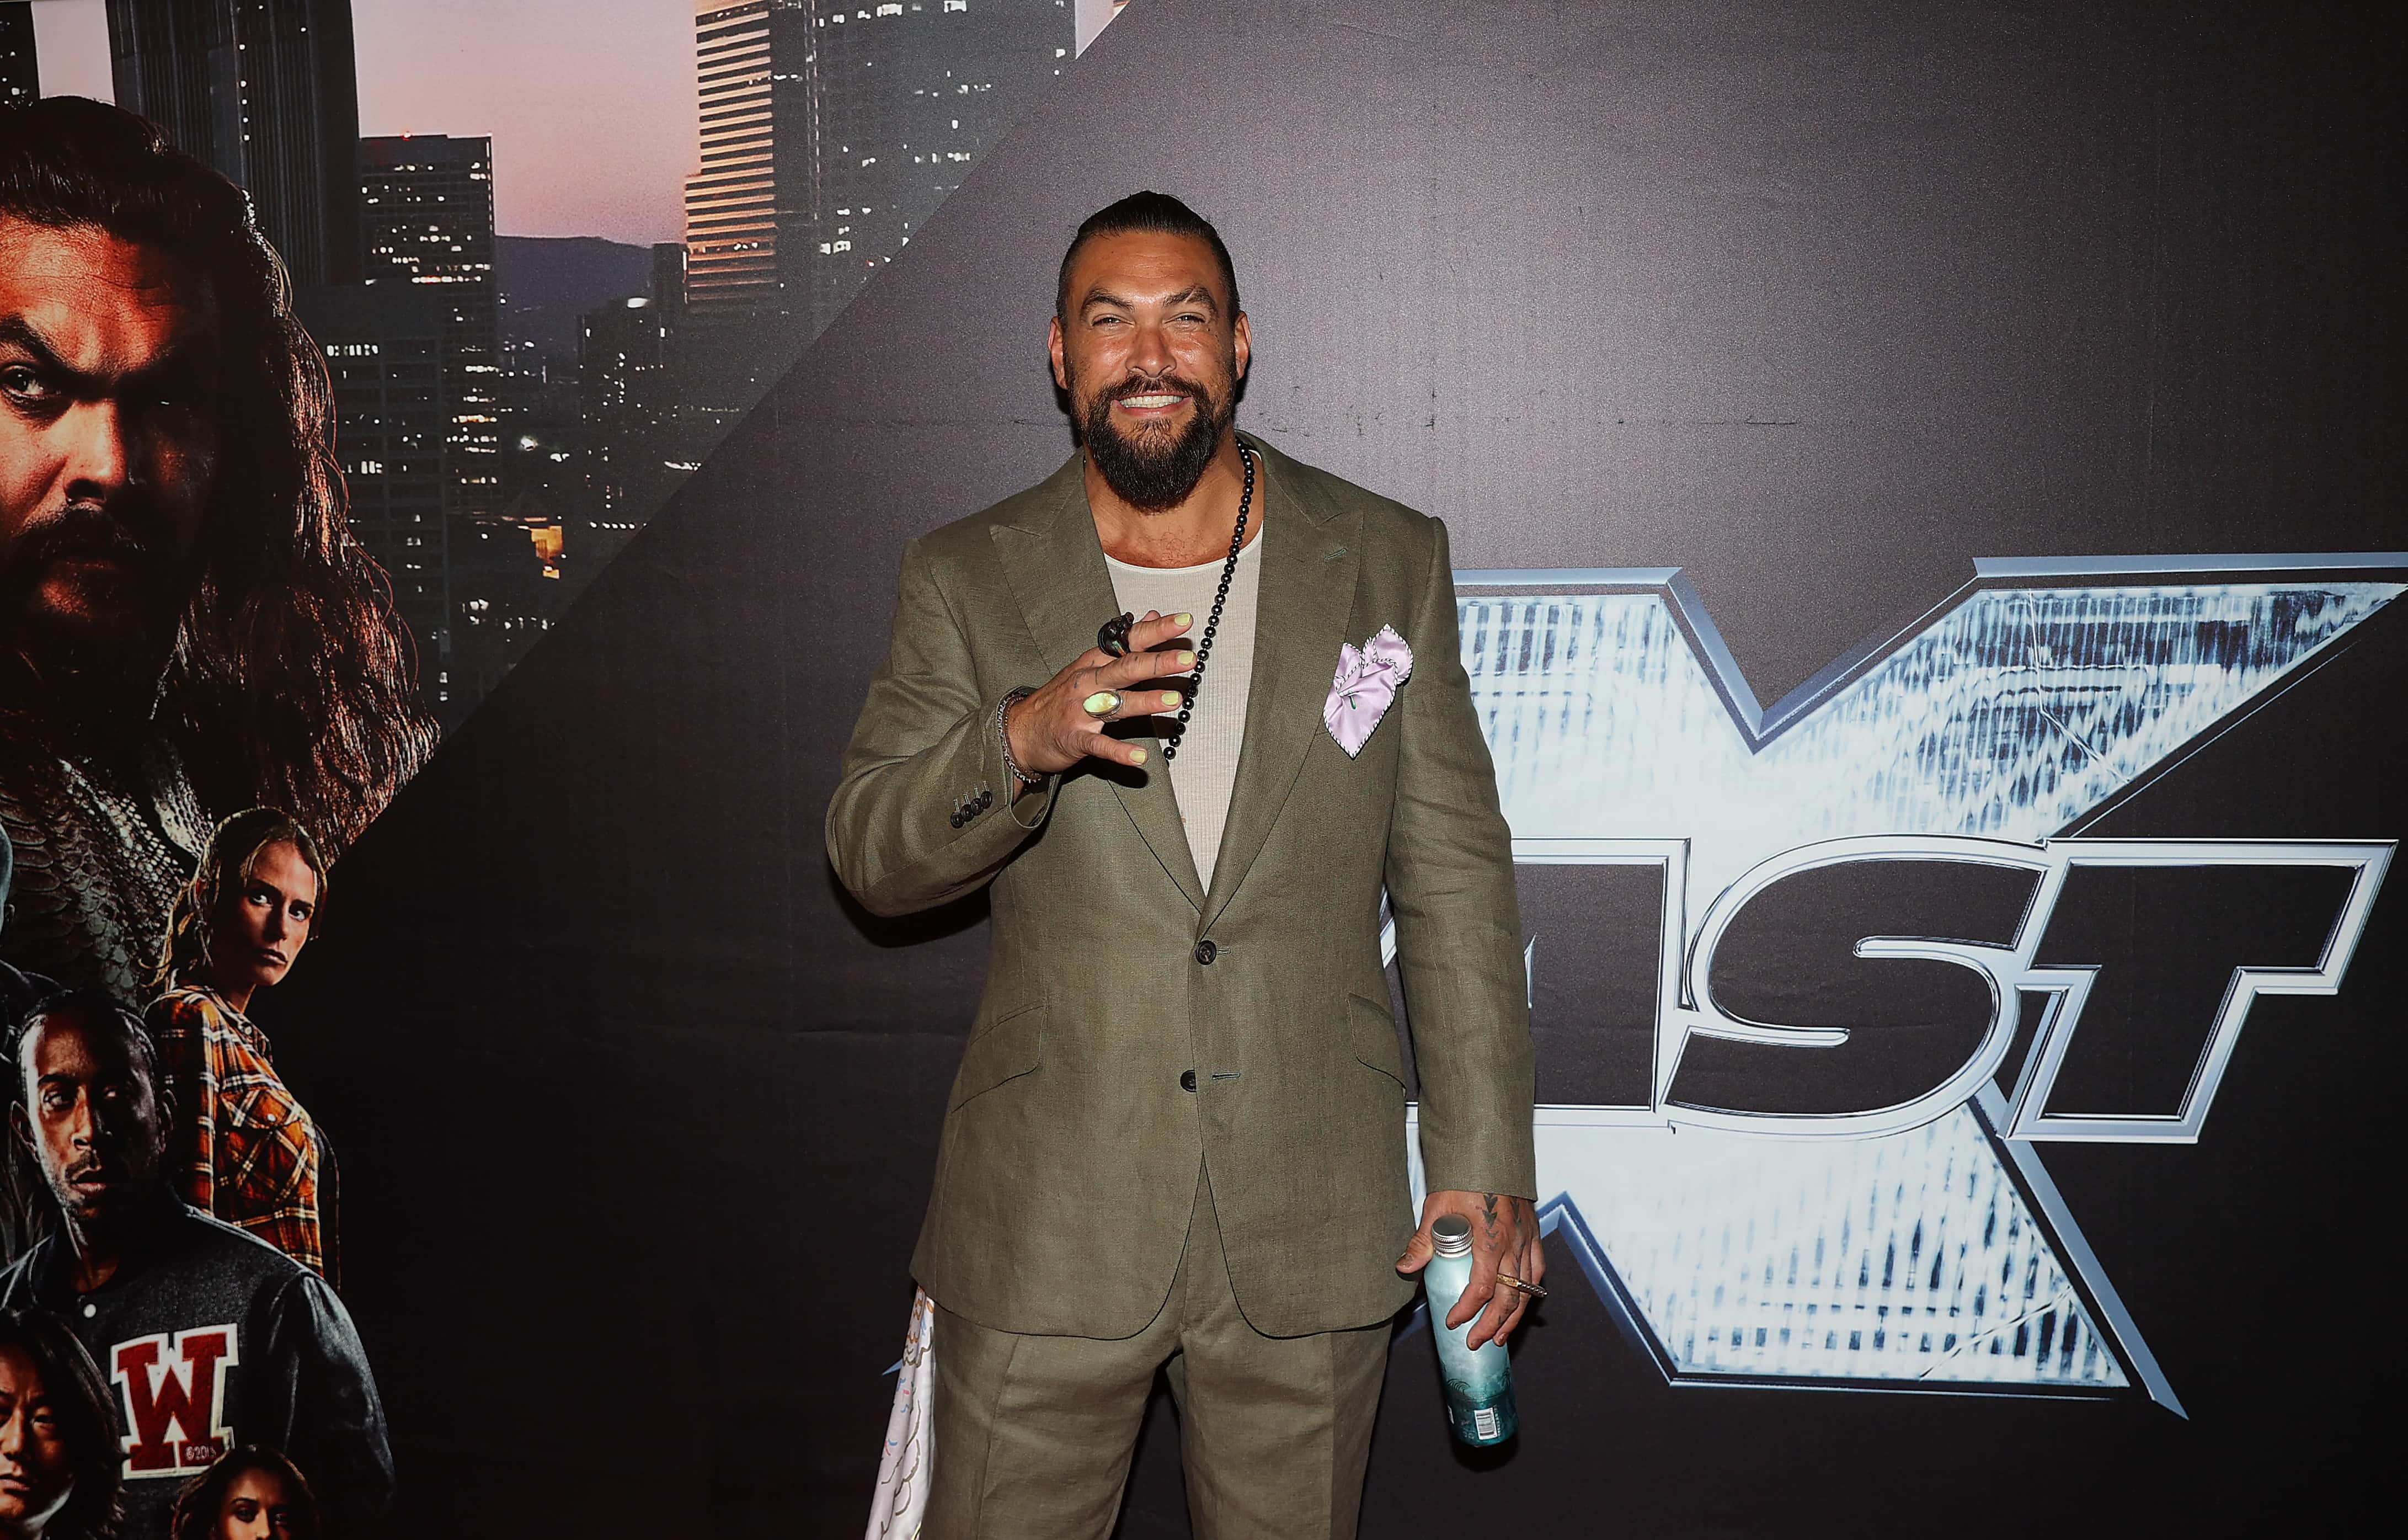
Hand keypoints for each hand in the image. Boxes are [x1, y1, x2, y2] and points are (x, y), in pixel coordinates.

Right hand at [1004, 609, 1195, 775]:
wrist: (1018, 731)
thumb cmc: (1059, 698)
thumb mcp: (1088, 664)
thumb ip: (1123, 644)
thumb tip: (1150, 617)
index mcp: (1094, 662)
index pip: (1128, 641)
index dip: (1156, 630)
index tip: (1183, 621)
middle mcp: (1088, 682)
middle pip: (1125, 668)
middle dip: (1158, 662)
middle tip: (1187, 660)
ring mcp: (1081, 710)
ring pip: (1116, 702)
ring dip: (1146, 701)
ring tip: (1173, 700)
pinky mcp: (1075, 738)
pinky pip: (1100, 745)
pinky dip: (1119, 751)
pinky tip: (1139, 757)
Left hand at [1396, 1190, 1543, 1349]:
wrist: (1489, 1152)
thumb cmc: (1464, 1177)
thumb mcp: (1437, 1207)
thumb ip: (1423, 1241)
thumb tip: (1405, 1267)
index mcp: (1490, 1239)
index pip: (1481, 1288)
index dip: (1467, 1310)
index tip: (1453, 1322)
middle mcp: (1513, 1243)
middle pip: (1509, 1296)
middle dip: (1492, 1324)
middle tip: (1476, 1342)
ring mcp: (1527, 1238)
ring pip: (1528, 1289)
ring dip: (1514, 1316)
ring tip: (1499, 1336)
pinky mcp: (1533, 1233)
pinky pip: (1537, 1269)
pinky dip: (1530, 1291)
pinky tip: (1521, 1302)